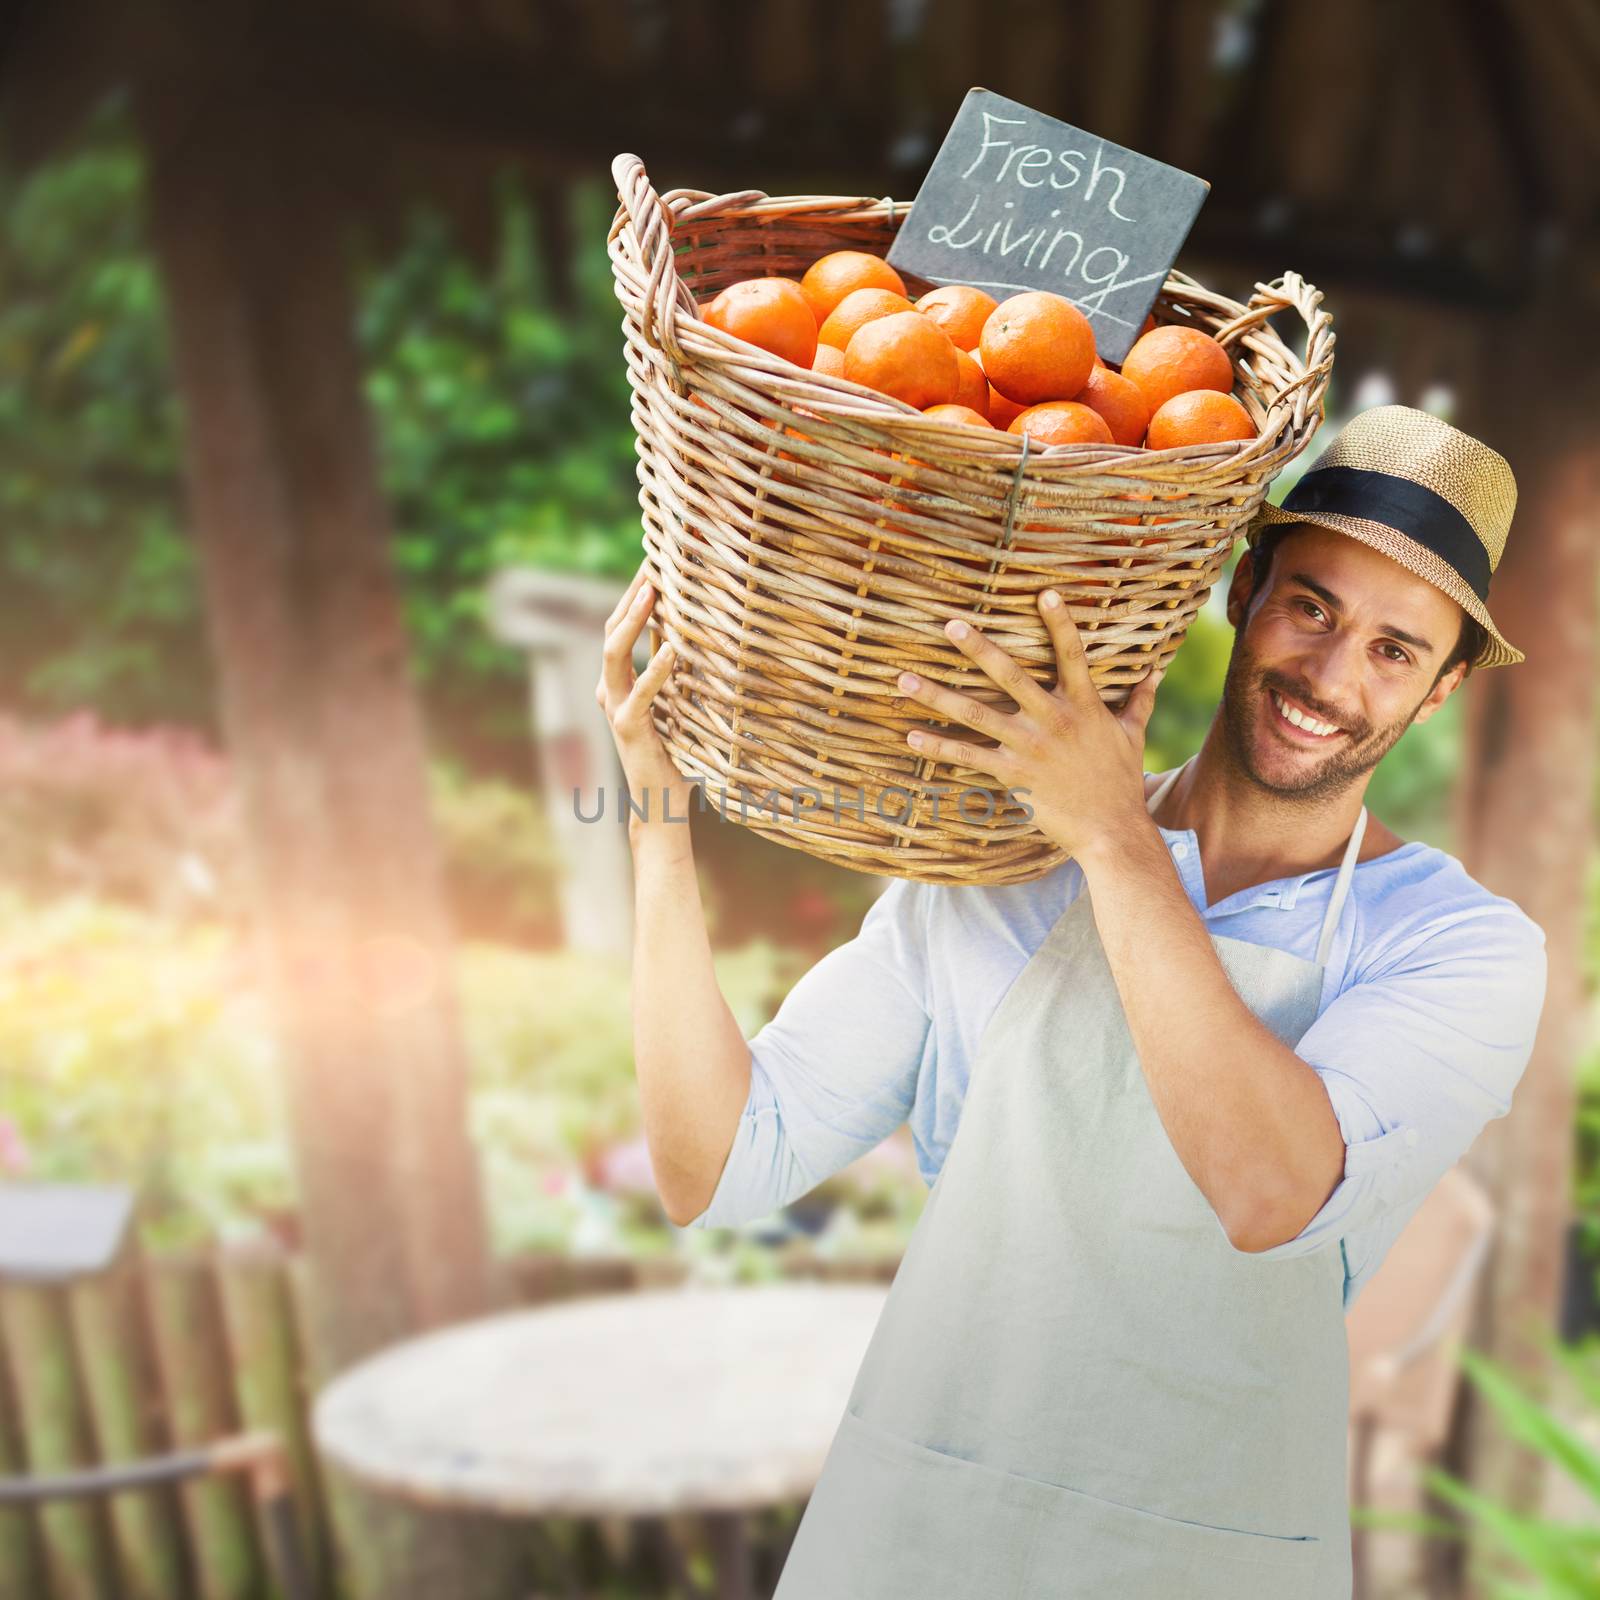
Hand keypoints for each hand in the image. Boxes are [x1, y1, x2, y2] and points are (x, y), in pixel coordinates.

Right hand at [596, 561, 693, 846]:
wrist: (661, 805)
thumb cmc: (674, 755)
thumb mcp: (676, 706)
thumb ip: (675, 675)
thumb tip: (693, 636)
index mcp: (619, 683)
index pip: (619, 627)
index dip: (633, 595)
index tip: (654, 562)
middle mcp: (610, 690)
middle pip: (611, 630)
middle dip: (631, 595)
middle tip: (653, 562)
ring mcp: (616, 708)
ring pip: (614, 653)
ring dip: (634, 619)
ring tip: (655, 592)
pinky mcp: (629, 729)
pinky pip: (641, 693)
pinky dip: (656, 669)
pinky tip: (673, 648)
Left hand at [895, 590, 1164, 859]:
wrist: (1112, 829)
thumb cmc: (1121, 780)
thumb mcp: (1133, 734)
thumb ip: (1139, 699)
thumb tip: (1157, 668)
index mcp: (1084, 705)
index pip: (1072, 655)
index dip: (1060, 623)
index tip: (1044, 594)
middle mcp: (1053, 720)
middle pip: (1010, 676)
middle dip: (978, 648)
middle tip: (949, 624)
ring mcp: (1029, 747)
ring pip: (977, 714)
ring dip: (937, 697)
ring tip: (904, 681)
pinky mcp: (1013, 775)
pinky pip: (969, 756)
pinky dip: (940, 746)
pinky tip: (912, 736)